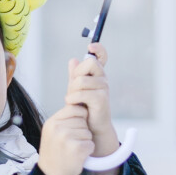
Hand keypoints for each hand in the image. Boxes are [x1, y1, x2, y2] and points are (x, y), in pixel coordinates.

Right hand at [38, 105, 93, 174]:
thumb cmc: (54, 152)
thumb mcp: (52, 132)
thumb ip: (63, 119)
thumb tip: (81, 104)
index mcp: (52, 122)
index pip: (73, 108)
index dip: (80, 116)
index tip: (76, 126)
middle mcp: (58, 128)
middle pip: (83, 120)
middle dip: (82, 131)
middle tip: (71, 142)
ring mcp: (66, 138)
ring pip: (88, 132)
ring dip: (85, 141)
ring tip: (73, 149)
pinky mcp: (77, 149)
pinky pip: (91, 144)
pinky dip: (88, 150)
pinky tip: (77, 156)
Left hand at [65, 43, 118, 158]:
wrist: (90, 128)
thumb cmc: (83, 108)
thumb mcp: (76, 89)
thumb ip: (75, 75)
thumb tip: (73, 59)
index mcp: (97, 75)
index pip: (102, 56)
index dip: (98, 49)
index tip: (91, 46)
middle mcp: (103, 79)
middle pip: (89, 63)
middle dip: (77, 74)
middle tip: (73, 88)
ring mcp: (104, 89)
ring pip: (81, 80)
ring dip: (72, 91)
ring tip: (71, 100)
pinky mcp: (101, 99)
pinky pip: (82, 93)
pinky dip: (73, 99)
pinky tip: (72, 104)